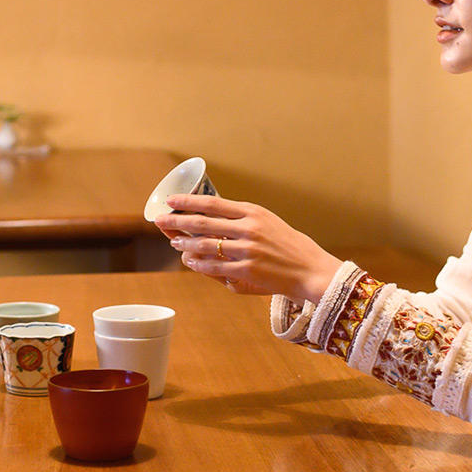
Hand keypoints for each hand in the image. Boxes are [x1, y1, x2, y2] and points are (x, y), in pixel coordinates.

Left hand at [154, 194, 338, 303]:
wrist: (311, 270)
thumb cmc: (289, 246)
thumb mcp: (268, 222)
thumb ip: (242, 218)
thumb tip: (213, 215)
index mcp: (253, 212)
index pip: (212, 203)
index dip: (188, 201)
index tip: (170, 200)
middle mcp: (249, 228)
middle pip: (203, 223)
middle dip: (177, 222)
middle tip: (160, 221)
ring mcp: (247, 250)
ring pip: (205, 245)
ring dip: (184, 244)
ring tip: (174, 243)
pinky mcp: (247, 271)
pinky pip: (214, 268)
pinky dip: (198, 264)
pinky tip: (189, 261)